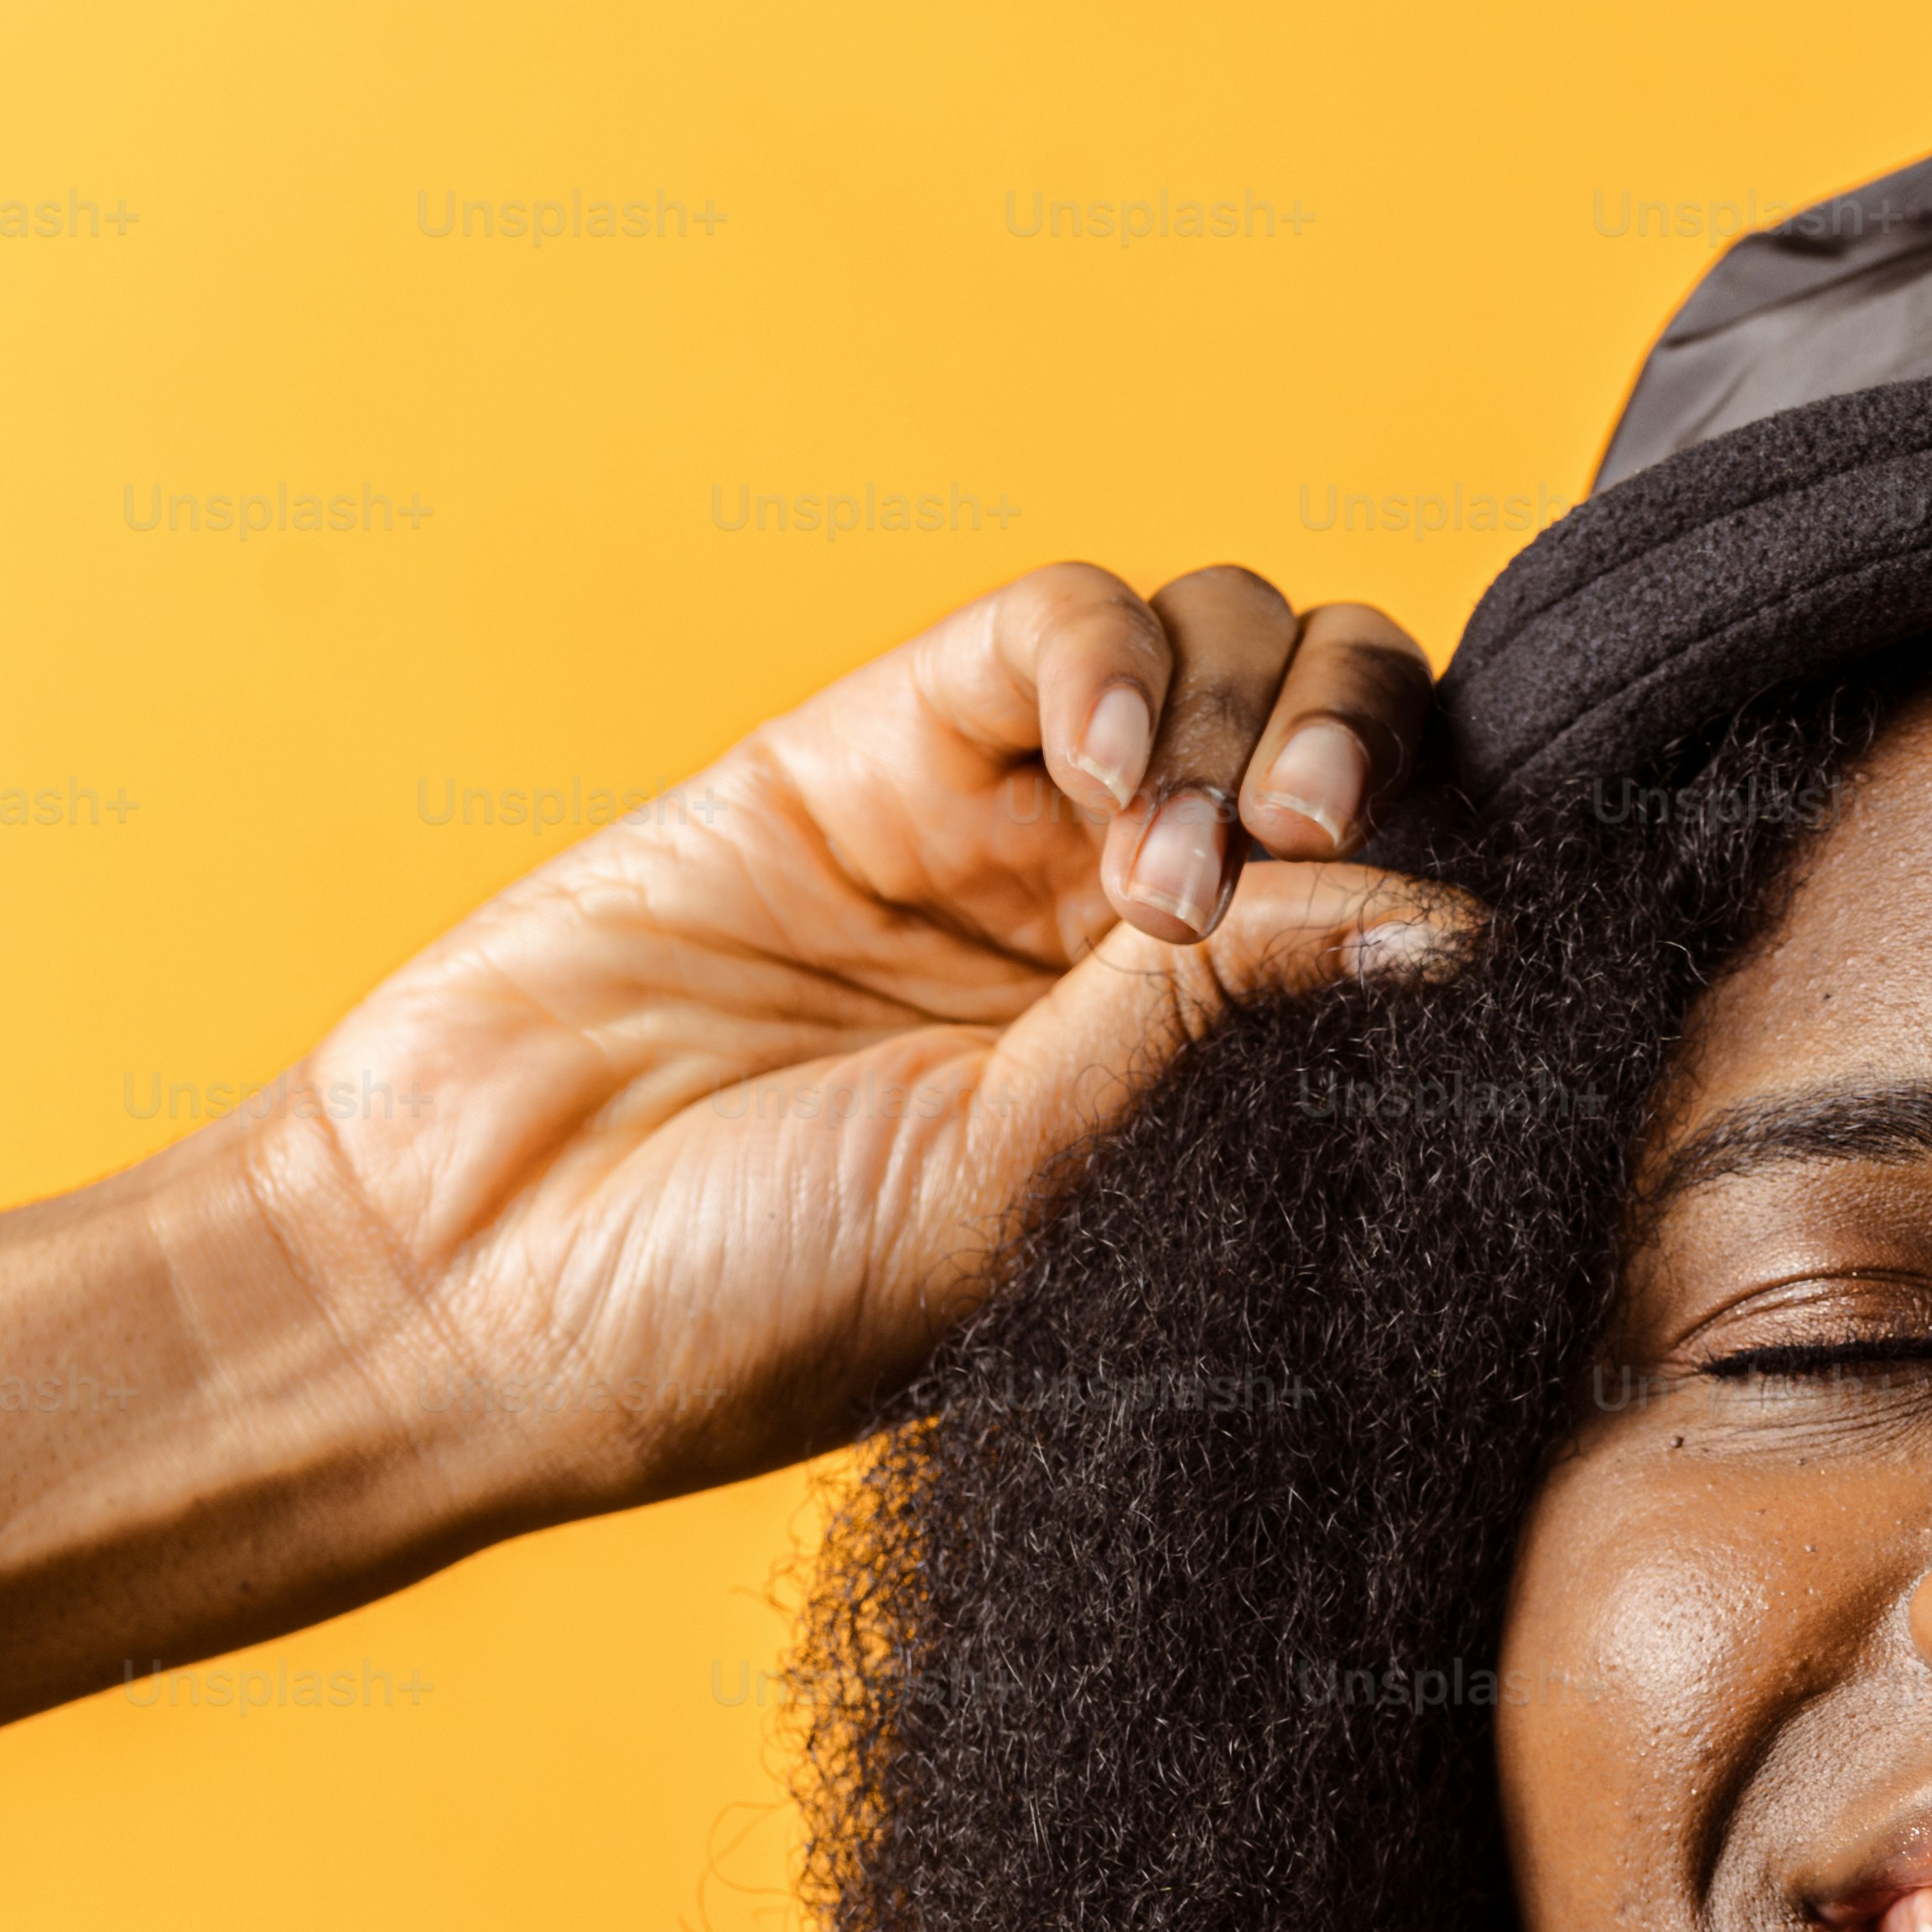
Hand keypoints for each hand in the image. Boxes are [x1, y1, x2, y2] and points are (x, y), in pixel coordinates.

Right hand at [244, 561, 1473, 1516]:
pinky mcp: (874, 749)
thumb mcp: (1037, 1183)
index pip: (1390, 899)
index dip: (1426, 860)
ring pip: (1217, 650)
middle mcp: (1123, 944)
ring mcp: (1002, 835)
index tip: (1413, 916)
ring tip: (1158, 870)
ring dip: (1236, 715)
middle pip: (1335, 736)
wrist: (477, 1281)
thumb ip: (1224, 1030)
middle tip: (1306, 837)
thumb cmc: (751, 1306)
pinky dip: (1110, 656)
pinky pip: (1053, 625)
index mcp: (1200, 1077)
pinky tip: (1095, 763)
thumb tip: (1454, 927)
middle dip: (1360, 746)